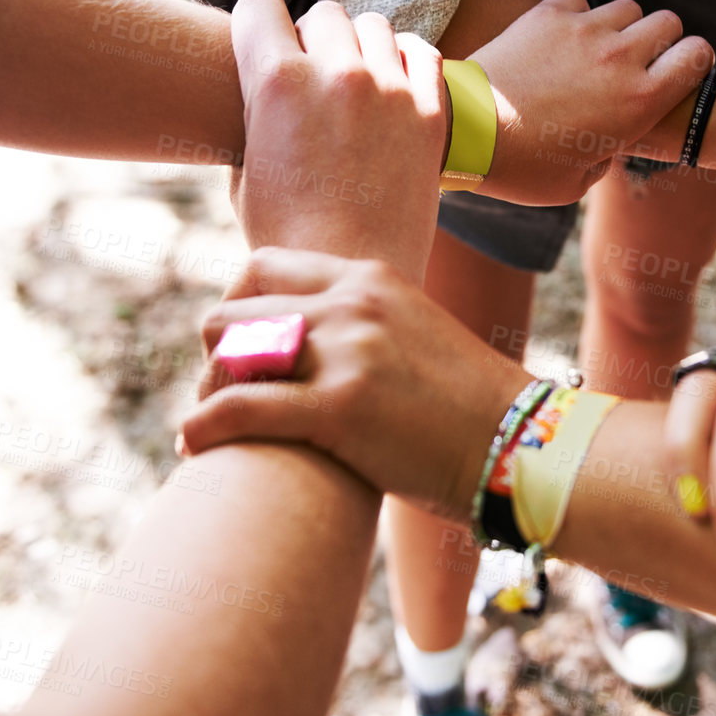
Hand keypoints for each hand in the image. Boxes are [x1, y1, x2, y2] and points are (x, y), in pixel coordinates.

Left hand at [179, 247, 531, 513]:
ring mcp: (348, 353)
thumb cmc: (468, 407)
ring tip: (210, 424)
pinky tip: (193, 445)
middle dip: (216, 355)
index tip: (237, 350)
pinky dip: (202, 428)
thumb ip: (363, 325)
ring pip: (227, 353)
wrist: (522, 447)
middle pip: (233, 310)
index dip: (235, 309)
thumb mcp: (414, 336)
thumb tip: (308, 342)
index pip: (262, 268)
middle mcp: (354, 304)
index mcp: (370, 279)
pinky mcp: (340, 409)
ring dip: (207, 390)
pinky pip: (237, 409)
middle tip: (224, 396)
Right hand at [227, 0, 445, 281]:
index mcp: (275, 82)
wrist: (354, 275)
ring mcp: (389, 88)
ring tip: (355, 83)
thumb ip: (256, 115)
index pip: (259, 4)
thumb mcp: (245, 171)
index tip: (264, 41)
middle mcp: (335, 72)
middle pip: (323, 13)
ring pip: (373, 25)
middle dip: (313, 37)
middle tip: (313, 75)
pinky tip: (395, 87)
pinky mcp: (431, 109)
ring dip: (360, 46)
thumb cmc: (286, 237)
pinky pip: (421, 51)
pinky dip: (406, 61)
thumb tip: (261, 90)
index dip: (258, 22)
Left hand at [470, 0, 712, 204]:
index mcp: (640, 101)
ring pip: (626, 7)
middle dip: (660, 40)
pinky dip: (574, 14)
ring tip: (595, 51)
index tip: (676, 73)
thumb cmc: (522, 168)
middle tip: (636, 62)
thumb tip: (611, 138)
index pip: (698, 55)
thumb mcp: (579, 182)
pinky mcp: (548, 14)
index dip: (693, 61)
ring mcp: (584, 31)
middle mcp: (620, 58)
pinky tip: (559, 38)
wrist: (465, 132)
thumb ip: (610, 153)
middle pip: (668, 22)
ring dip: (618, 25)